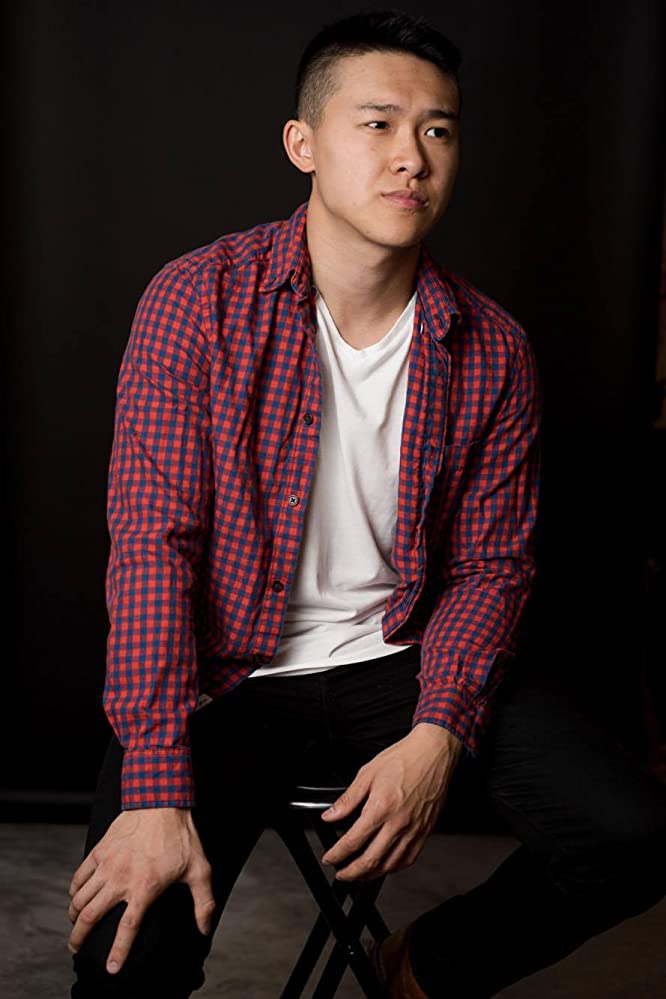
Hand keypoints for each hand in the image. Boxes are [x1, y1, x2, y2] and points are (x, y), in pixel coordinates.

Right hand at [67, 807, 214, 974]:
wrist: (161, 802)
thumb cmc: (182, 837)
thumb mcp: (199, 870)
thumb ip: (203, 903)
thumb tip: (204, 930)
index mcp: (145, 887)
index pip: (127, 928)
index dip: (118, 951)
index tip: (110, 969)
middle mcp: (121, 879)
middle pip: (90, 916)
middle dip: (79, 937)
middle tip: (75, 948)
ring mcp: (108, 864)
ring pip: (80, 898)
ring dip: (74, 916)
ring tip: (75, 925)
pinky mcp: (100, 850)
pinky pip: (79, 876)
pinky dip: (74, 891)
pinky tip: (76, 897)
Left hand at [320, 723, 462, 880]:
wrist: (434, 753)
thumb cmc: (404, 759)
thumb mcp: (368, 773)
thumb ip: (348, 799)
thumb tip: (330, 816)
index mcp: (381, 808)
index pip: (353, 841)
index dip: (337, 854)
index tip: (329, 858)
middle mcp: (398, 823)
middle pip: (370, 860)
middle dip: (351, 873)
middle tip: (341, 874)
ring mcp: (414, 830)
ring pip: (390, 865)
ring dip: (371, 875)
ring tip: (360, 875)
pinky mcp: (425, 831)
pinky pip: (409, 858)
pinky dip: (394, 868)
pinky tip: (385, 866)